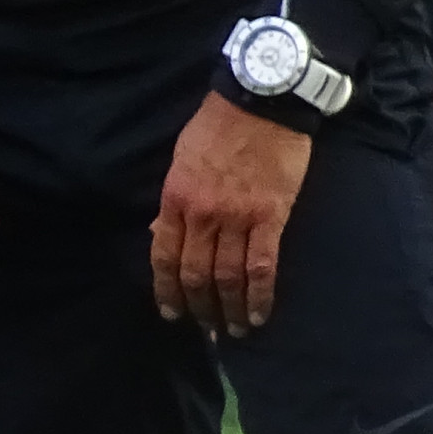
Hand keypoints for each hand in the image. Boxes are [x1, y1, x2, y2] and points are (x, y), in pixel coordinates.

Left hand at [149, 91, 313, 340]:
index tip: (171, 312)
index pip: (163, 256)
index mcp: (175, 199)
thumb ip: (174, 201)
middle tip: (203, 329)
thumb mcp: (180, 160)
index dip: (166, 290)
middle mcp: (202, 214)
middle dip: (197, 306)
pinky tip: (257, 316)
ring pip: (226, 276)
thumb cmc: (218, 127)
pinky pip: (261, 267)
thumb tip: (162, 234)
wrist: (262, 101)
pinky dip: (258, 296)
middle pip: (195, 273)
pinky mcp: (270, 217)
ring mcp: (236, 217)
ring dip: (227, 310)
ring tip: (231, 331)